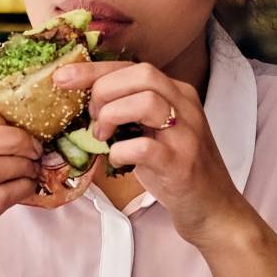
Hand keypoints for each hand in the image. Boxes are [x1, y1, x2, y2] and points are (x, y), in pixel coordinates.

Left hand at [61, 60, 276, 276]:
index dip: (94, 70)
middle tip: (93, 118)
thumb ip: (131, 111)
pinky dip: (121, 151)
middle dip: (104, 90)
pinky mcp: (182, 164)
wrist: (214, 210)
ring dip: (112, 116)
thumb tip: (85, 101)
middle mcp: (186, 107)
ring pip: (146, 101)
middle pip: (142, 74)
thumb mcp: (156, 131)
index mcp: (178, 94)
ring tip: (102, 137)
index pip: (134, 67)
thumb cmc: (176, 169)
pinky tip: (117, 159)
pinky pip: (145, 146)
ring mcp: (186, 135)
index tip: (62, 78)